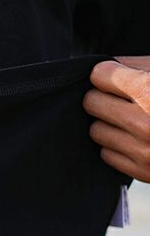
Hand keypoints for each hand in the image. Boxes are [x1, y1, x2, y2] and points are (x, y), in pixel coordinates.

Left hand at [83, 56, 149, 182]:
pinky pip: (106, 154)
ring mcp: (143, 151)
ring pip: (95, 130)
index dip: (107, 72)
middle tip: (119, 98)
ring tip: (128, 119)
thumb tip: (108, 63)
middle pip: (92, 103)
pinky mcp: (142, 171)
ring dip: (107, 123)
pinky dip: (116, 146)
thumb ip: (137, 65)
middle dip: (103, 97)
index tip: (114, 75)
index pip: (100, 75)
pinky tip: (133, 139)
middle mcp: (146, 123)